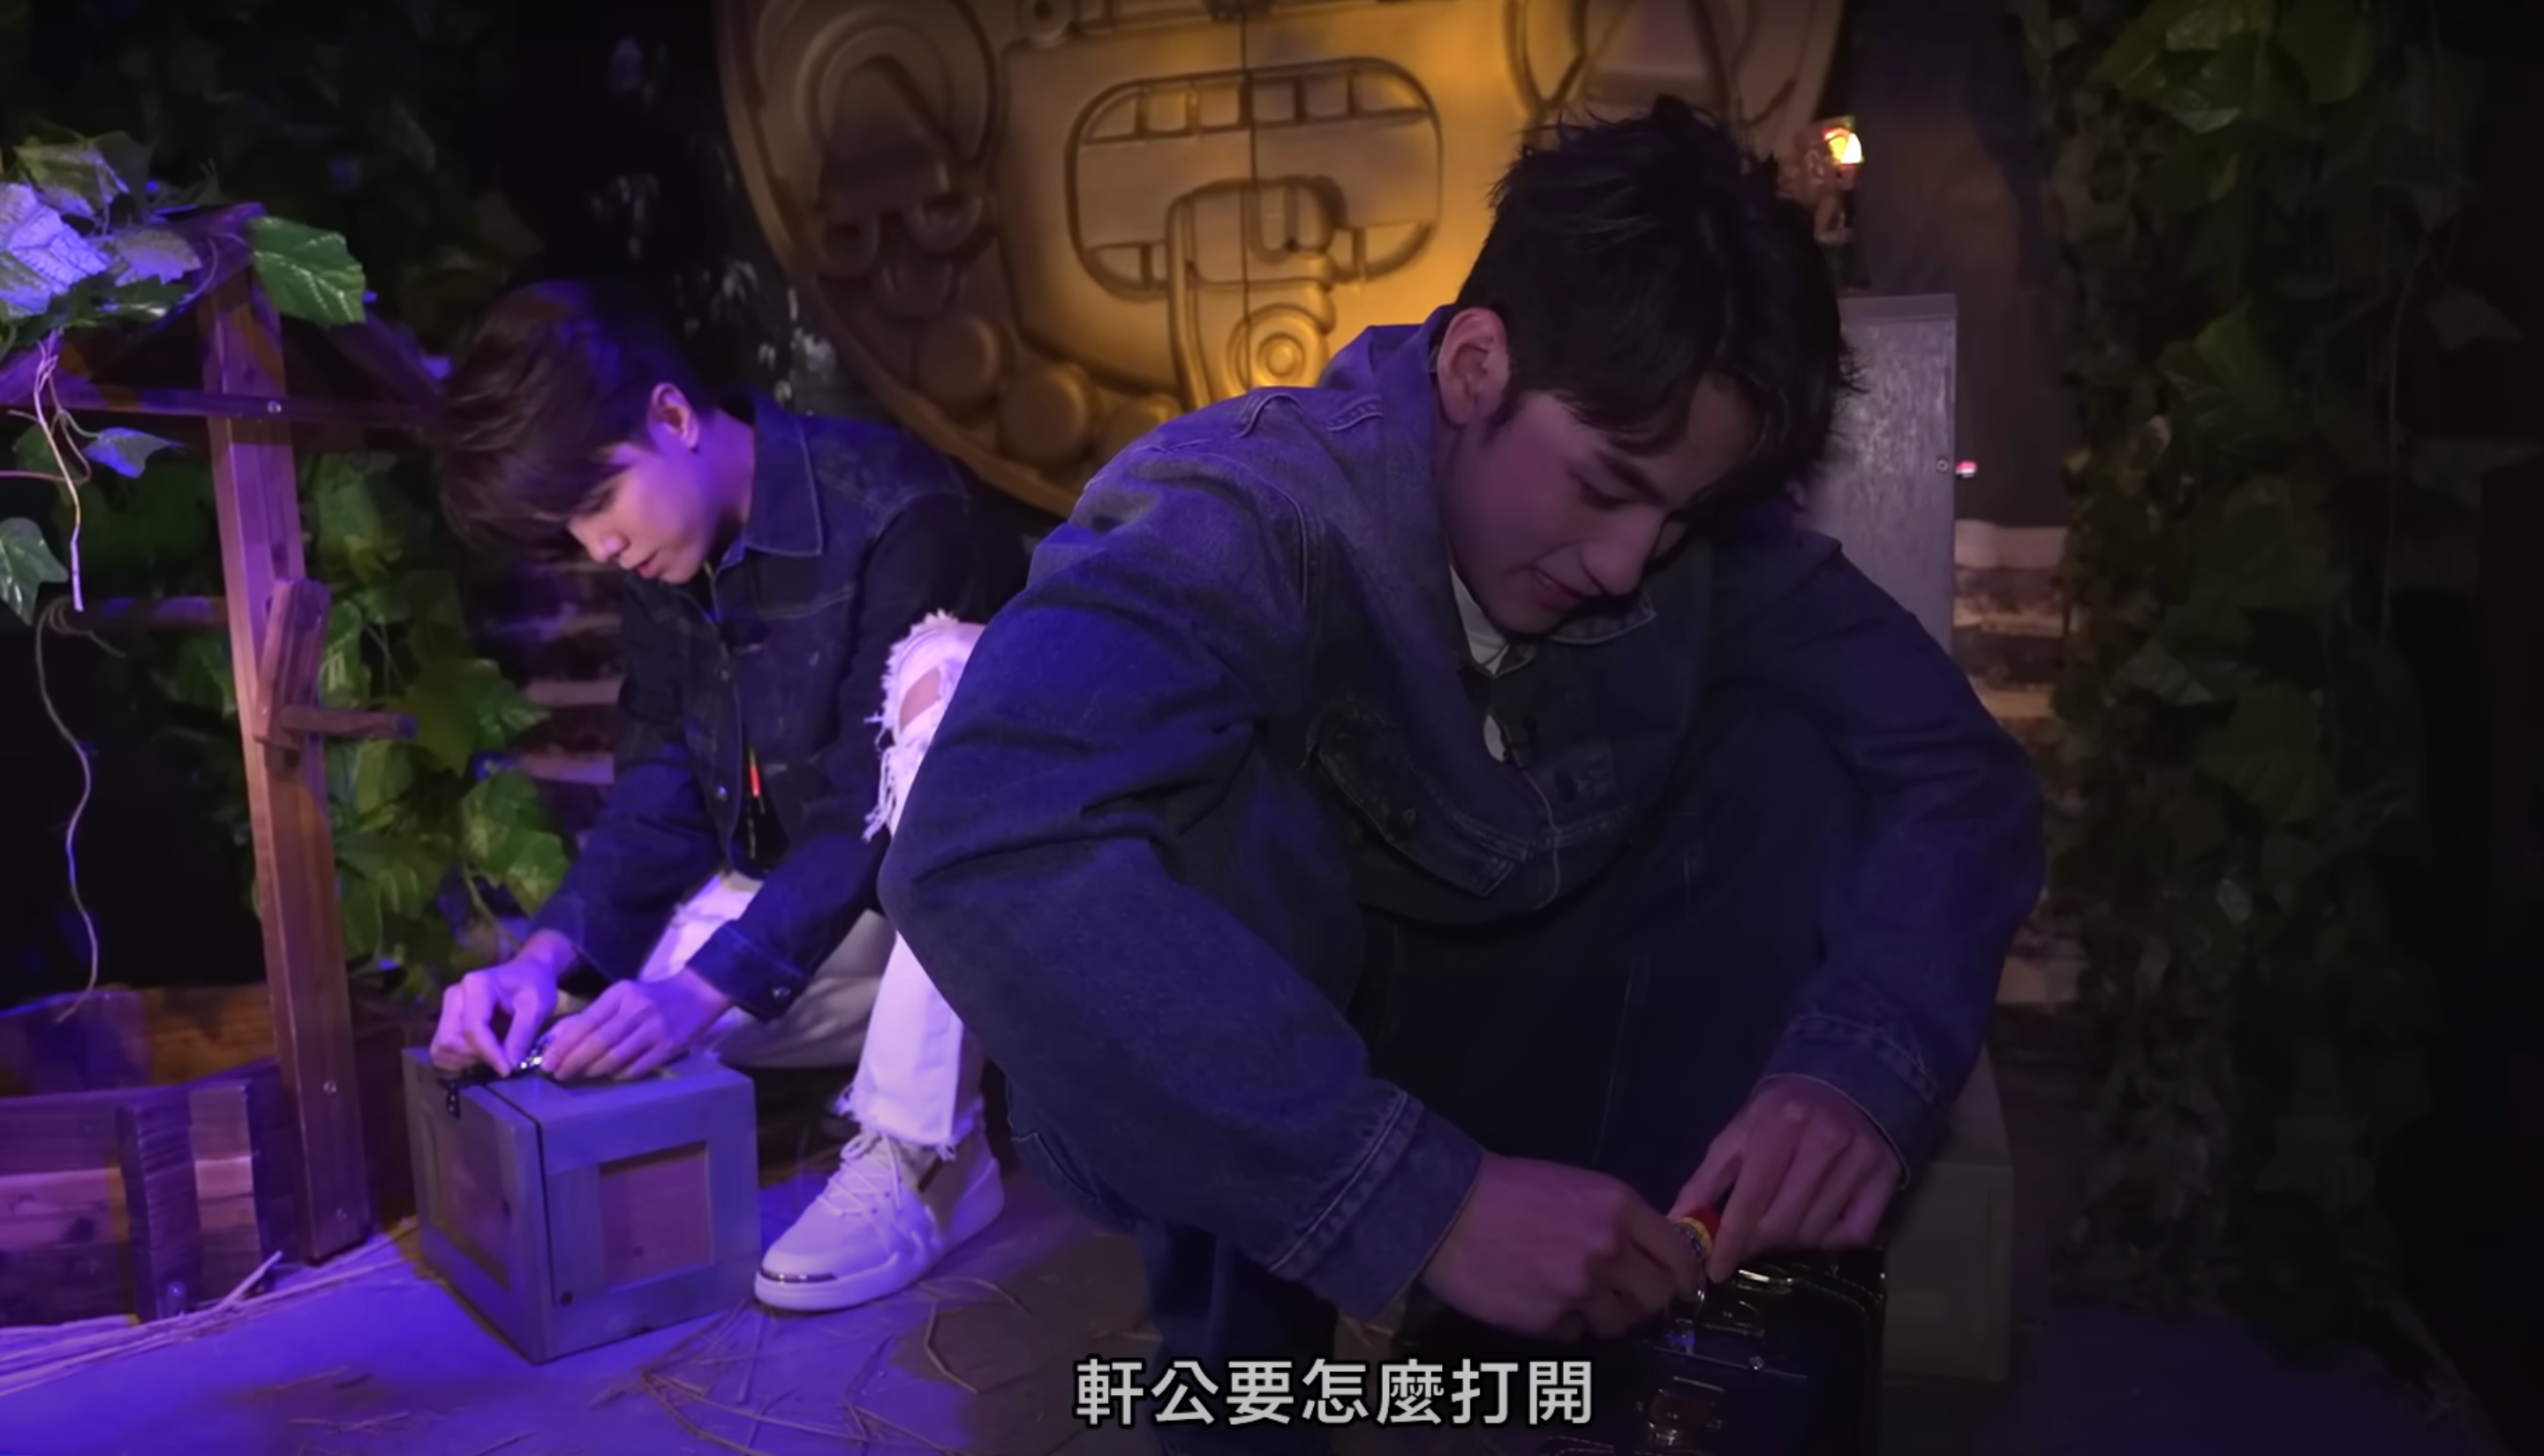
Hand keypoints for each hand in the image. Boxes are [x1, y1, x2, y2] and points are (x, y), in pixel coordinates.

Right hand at [430, 934, 572, 1073]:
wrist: (528, 973)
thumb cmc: (534, 986)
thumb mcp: (537, 1007)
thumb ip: (522, 1035)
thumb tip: (508, 1065)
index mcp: (476, 985)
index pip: (473, 1027)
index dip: (488, 1052)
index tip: (507, 1069)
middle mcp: (454, 995)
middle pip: (449, 1039)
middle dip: (475, 1056)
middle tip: (501, 1059)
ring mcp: (447, 1007)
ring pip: (441, 1046)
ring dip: (465, 1059)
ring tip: (492, 1055)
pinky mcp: (446, 1020)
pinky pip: (440, 1049)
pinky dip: (458, 1059)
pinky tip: (481, 1055)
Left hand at [540, 970, 732, 1080]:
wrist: (697, 994)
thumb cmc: (651, 997)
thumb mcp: (621, 996)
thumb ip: (592, 1015)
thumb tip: (557, 1037)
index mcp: (621, 995)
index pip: (587, 1022)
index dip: (565, 1045)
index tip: (548, 1061)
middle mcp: (637, 1011)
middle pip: (599, 1041)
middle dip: (574, 1061)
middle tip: (558, 1074)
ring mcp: (654, 1030)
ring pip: (616, 1057)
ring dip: (594, 1070)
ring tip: (580, 1076)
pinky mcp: (668, 1047)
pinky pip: (638, 1067)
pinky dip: (620, 1075)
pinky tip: (609, 1078)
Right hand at [1418, 1153, 1702, 1340]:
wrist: (1448, 1209)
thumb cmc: (1510, 1188)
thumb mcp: (1577, 1187)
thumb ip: (1617, 1220)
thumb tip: (1648, 1254)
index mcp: (1620, 1208)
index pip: (1679, 1255)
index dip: (1683, 1275)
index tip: (1680, 1285)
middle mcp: (1610, 1250)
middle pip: (1658, 1296)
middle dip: (1647, 1298)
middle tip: (1627, 1294)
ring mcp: (1582, 1289)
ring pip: (1622, 1321)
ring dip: (1607, 1314)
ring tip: (1577, 1297)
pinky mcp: (1551, 1320)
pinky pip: (1578, 1332)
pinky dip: (1567, 1321)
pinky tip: (1541, 1298)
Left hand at [1670, 1077, 1898, 1281]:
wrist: (1843, 1079)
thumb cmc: (1781, 1111)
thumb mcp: (1738, 1131)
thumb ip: (1708, 1177)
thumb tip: (1680, 1221)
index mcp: (1779, 1125)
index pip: (1750, 1200)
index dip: (1729, 1242)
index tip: (1714, 1269)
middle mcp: (1825, 1140)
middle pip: (1783, 1222)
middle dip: (1755, 1245)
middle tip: (1742, 1250)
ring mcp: (1860, 1158)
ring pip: (1816, 1232)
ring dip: (1789, 1244)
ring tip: (1775, 1230)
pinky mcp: (1886, 1174)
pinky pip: (1855, 1233)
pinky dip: (1830, 1241)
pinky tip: (1815, 1226)